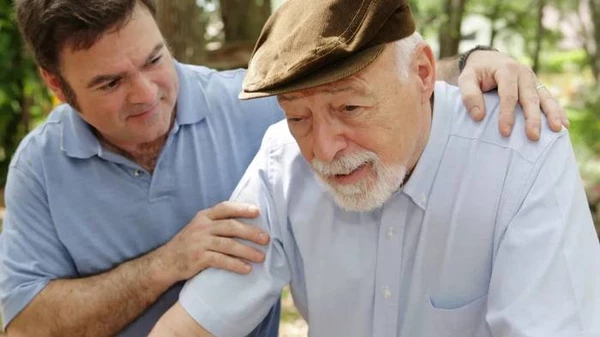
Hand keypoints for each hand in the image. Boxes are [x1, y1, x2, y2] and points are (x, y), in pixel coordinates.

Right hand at [153, 201, 269, 282]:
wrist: (166, 261)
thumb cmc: (189, 243)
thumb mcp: (200, 227)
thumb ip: (218, 223)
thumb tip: (247, 223)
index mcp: (204, 216)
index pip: (225, 208)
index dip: (241, 208)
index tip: (257, 211)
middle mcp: (202, 227)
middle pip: (231, 226)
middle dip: (251, 232)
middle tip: (266, 239)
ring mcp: (200, 242)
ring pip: (228, 245)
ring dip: (247, 251)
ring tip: (261, 257)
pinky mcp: (198, 258)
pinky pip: (221, 260)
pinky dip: (235, 264)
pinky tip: (246, 269)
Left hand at [457, 50, 568, 139]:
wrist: (487, 59)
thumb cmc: (476, 72)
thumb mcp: (466, 79)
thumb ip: (469, 95)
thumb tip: (478, 116)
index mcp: (507, 70)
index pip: (508, 95)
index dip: (507, 114)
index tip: (505, 132)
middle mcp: (524, 73)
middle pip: (530, 98)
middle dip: (532, 118)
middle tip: (533, 137)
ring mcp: (533, 80)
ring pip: (545, 98)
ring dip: (552, 114)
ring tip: (558, 129)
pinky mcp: (537, 87)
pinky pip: (549, 99)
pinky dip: (557, 111)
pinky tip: (564, 125)